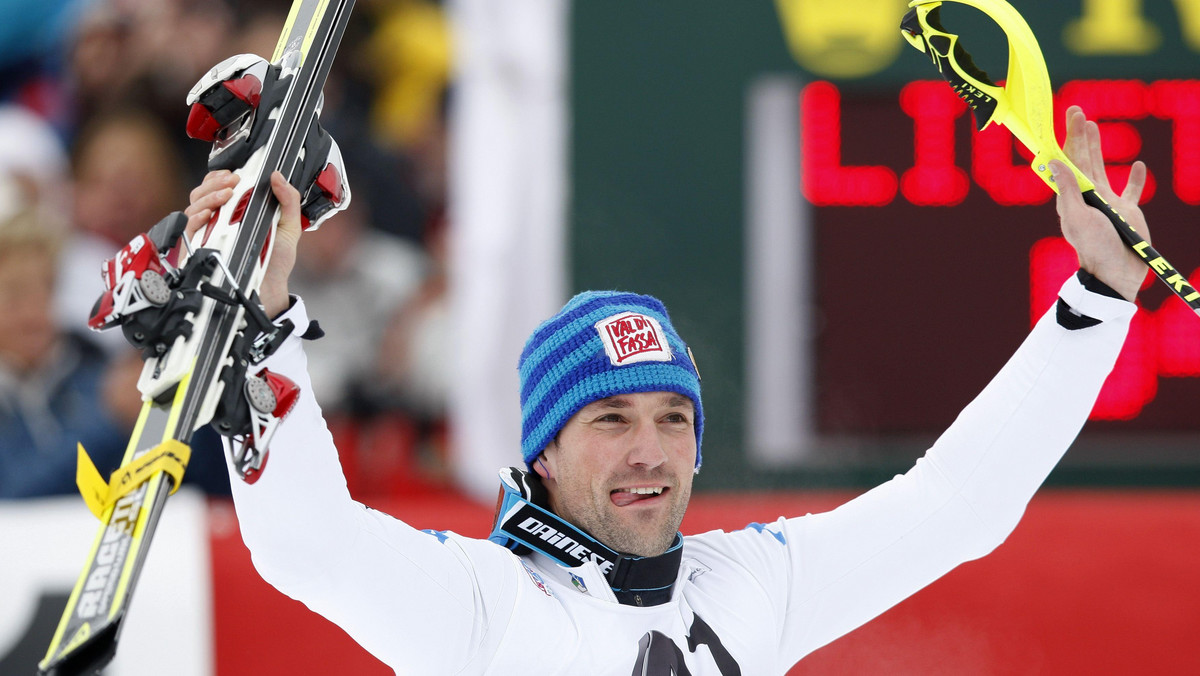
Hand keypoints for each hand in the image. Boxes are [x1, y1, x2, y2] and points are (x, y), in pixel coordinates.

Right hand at [184, 170, 302, 316]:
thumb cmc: (276, 259)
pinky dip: (197, 218)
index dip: (220, 176)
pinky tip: (209, 213)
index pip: (218, 187)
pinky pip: (189, 229)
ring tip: (226, 195)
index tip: (234, 174)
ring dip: (208, 196)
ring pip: (194, 207)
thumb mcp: (288, 226)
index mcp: (235, 211)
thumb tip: (278, 175)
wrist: (270, 287)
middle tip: (232, 181)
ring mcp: (207, 233)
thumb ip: (288, 200)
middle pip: (202, 193)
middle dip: (215, 183)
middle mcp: (218, 220)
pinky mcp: (199, 249)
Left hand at [1049, 105, 1149, 301]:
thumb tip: (1054, 162)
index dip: (1067, 138)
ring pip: (1102, 168)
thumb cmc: (1094, 247)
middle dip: (1079, 135)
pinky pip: (1132, 192)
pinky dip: (1136, 179)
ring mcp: (1108, 203)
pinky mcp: (1127, 212)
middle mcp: (1088, 196)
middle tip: (1077, 111)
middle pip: (1082, 159)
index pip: (1068, 160)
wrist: (1116, 273)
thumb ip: (1067, 190)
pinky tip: (1139, 165)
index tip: (1067, 117)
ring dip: (1097, 147)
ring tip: (1093, 127)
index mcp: (1072, 196)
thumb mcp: (1078, 217)